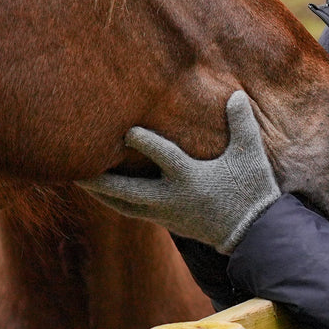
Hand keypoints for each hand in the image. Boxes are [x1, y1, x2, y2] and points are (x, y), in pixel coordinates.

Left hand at [78, 90, 280, 252]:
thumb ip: (242, 124)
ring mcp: (165, 214)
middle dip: (100, 180)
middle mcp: (172, 198)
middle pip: (126, 192)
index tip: (125, 129)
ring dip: (100, 193)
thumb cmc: (251, 189)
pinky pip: (130, 212)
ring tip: (78, 179)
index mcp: (190, 178)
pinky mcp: (165, 221)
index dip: (142, 142)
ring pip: (123, 206)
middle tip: (75, 168)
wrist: (253, 234)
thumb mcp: (249, 155)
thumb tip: (235, 94)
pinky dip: (113, 201)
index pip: (162, 157)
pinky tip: (101, 191)